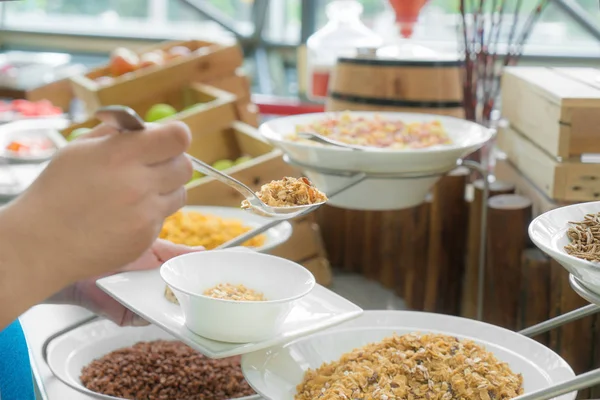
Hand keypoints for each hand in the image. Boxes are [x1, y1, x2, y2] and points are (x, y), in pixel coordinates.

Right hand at [6, 121, 192, 284]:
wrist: (42, 241)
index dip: (176, 136)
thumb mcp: (80, 149)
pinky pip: (164, 217)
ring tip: (136, 192)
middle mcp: (138, 184)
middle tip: (152, 167)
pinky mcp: (147, 237)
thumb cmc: (58, 190)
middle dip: (172, 163)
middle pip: (186, 166)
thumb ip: (117, 134)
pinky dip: (151, 214)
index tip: (167, 140)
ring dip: (166, 190)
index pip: (178, 137)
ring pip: (181, 193)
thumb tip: (147, 127)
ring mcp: (145, 213)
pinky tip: (126, 215)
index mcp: (121, 155)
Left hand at [48, 239, 203, 325]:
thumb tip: (202, 252)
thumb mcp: (153, 247)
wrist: (80, 258)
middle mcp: (154, 293)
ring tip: (190, 298)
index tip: (218, 281)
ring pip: (166, 312)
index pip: (185, 283)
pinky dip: (155, 314)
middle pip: (180, 300)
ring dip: (177, 307)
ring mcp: (142, 306)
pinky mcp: (128, 318)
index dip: (200, 284)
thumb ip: (177, 252)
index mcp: (162, 276)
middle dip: (194, 299)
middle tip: (211, 294)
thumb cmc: (112, 249)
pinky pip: (146, 319)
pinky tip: (161, 304)